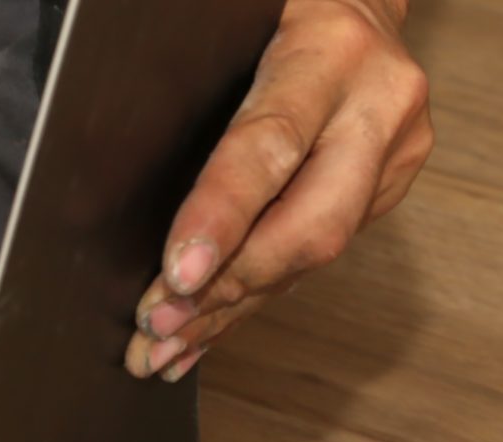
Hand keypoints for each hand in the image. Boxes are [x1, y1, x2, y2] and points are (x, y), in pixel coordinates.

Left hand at [125, 0, 432, 381]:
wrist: (357, 1)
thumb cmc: (268, 10)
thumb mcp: (227, 19)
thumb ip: (186, 75)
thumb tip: (110, 159)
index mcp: (331, 52)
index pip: (270, 146)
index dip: (221, 217)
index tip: (176, 274)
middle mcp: (377, 104)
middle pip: (311, 225)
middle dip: (227, 287)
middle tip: (157, 326)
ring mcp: (392, 152)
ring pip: (312, 254)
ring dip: (231, 309)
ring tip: (162, 347)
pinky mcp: (386, 187)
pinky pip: (312, 257)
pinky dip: (251, 299)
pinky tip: (202, 334)